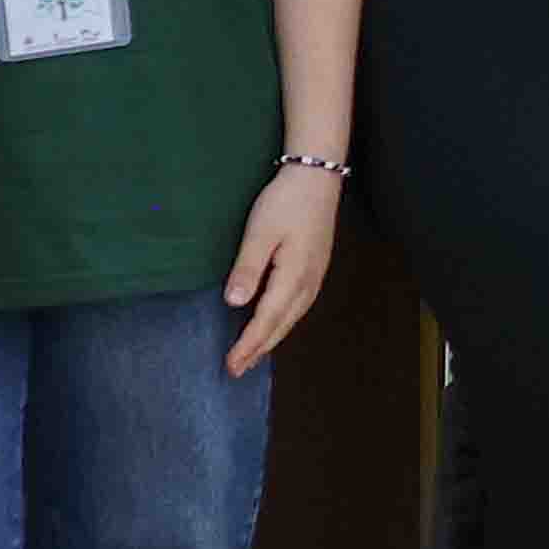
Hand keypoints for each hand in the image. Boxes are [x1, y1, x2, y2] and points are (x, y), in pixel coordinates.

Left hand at [220, 164, 340, 371]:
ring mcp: (314, 277)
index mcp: (293, 277)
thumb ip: (248, 268)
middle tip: (236, 371)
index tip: (231, 365)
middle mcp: (307, 283)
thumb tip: (234, 303)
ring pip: (291, 318)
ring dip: (271, 339)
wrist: (317, 178)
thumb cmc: (286, 202)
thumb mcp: (260, 232)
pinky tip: (274, 325)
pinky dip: (282, 323)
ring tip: (253, 356)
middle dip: (258, 350)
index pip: (266, 320)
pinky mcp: (314, 269)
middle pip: (281, 325)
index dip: (248, 345)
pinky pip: (297, 307)